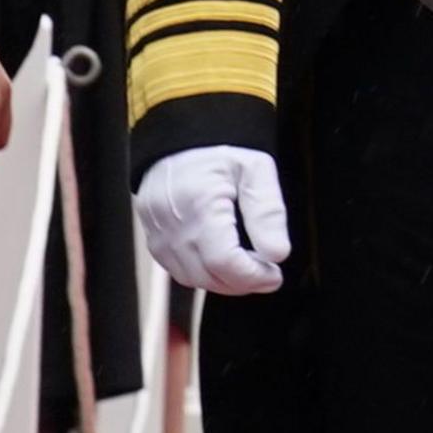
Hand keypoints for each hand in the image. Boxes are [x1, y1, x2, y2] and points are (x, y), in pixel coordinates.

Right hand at [135, 144, 292, 293]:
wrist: (177, 150)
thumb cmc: (218, 158)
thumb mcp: (256, 170)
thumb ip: (269, 211)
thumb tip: (277, 253)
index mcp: (198, 204)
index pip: (224, 260)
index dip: (253, 275)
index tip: (275, 273)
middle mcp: (172, 226)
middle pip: (210, 276)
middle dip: (244, 281)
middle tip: (268, 272)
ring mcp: (159, 238)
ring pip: (195, 280)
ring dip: (227, 282)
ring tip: (250, 266)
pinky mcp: (155, 246)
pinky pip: (182, 274)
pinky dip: (208, 276)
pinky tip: (227, 264)